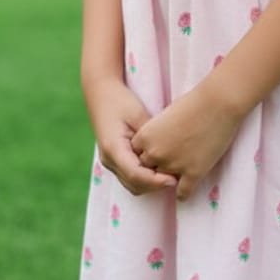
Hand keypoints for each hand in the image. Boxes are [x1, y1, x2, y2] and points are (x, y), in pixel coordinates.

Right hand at [88, 78, 176, 196]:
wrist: (101, 93)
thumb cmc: (120, 100)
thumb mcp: (138, 114)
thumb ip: (151, 135)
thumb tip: (169, 152)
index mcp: (113, 148)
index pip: (136, 174)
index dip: (155, 181)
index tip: (174, 180)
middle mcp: (109, 159)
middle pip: (134, 184)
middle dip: (155, 186)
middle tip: (178, 180)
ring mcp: (110, 162)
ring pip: (132, 185)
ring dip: (151, 184)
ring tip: (171, 176)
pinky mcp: (114, 160)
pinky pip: (130, 177)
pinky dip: (145, 178)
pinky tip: (160, 171)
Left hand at [130, 83, 242, 200]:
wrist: (218, 103)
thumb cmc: (194, 102)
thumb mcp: (166, 115)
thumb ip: (157, 132)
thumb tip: (158, 143)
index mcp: (145, 137)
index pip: (137, 154)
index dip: (148, 153)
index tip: (157, 150)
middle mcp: (155, 153)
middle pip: (148, 169)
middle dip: (157, 166)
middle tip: (168, 162)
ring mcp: (174, 165)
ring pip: (164, 182)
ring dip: (170, 178)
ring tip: (178, 175)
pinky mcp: (193, 173)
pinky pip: (182, 193)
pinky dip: (184, 192)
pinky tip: (187, 186)